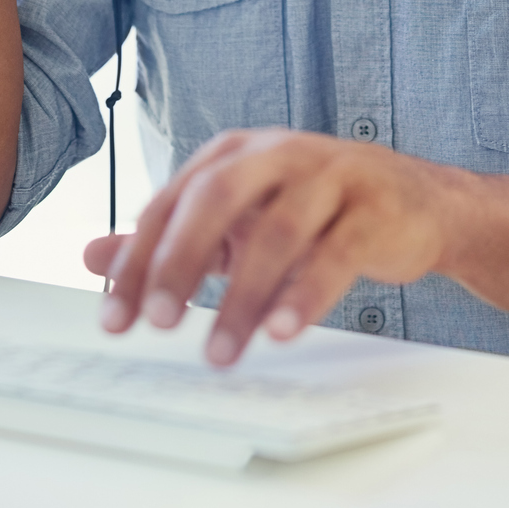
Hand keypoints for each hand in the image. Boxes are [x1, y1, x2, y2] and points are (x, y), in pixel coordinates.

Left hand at [83, 130, 461, 367]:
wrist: (417, 202)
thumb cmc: (314, 211)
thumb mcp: (236, 219)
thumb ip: (169, 237)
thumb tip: (91, 256)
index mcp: (234, 154)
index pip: (171, 203)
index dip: (138, 262)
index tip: (115, 319)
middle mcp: (277, 154)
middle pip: (216, 199)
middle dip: (181, 262)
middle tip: (159, 323)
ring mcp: (329, 176)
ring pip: (277, 232)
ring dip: (244, 297)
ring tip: (221, 353)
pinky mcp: (373, 209)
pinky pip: (335, 252)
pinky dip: (306, 293)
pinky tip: (283, 331)